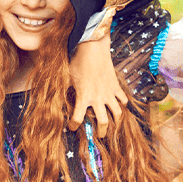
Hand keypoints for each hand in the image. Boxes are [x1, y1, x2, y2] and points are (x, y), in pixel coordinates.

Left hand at [69, 12, 127, 137]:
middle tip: (98, 135)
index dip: (73, 125)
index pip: (77, 118)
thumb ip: (66, 90)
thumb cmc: (76, 60)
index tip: (71, 127)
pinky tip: (119, 105)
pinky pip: (122, 98)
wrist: (92, 47)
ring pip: (117, 113)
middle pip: (103, 122)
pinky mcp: (115, 85)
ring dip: (115, 121)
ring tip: (113, 125)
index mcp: (83, 96)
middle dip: (101, 132)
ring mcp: (109, 92)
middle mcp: (97, 98)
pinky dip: (122, 103)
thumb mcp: (66, 77)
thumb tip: (60, 99)